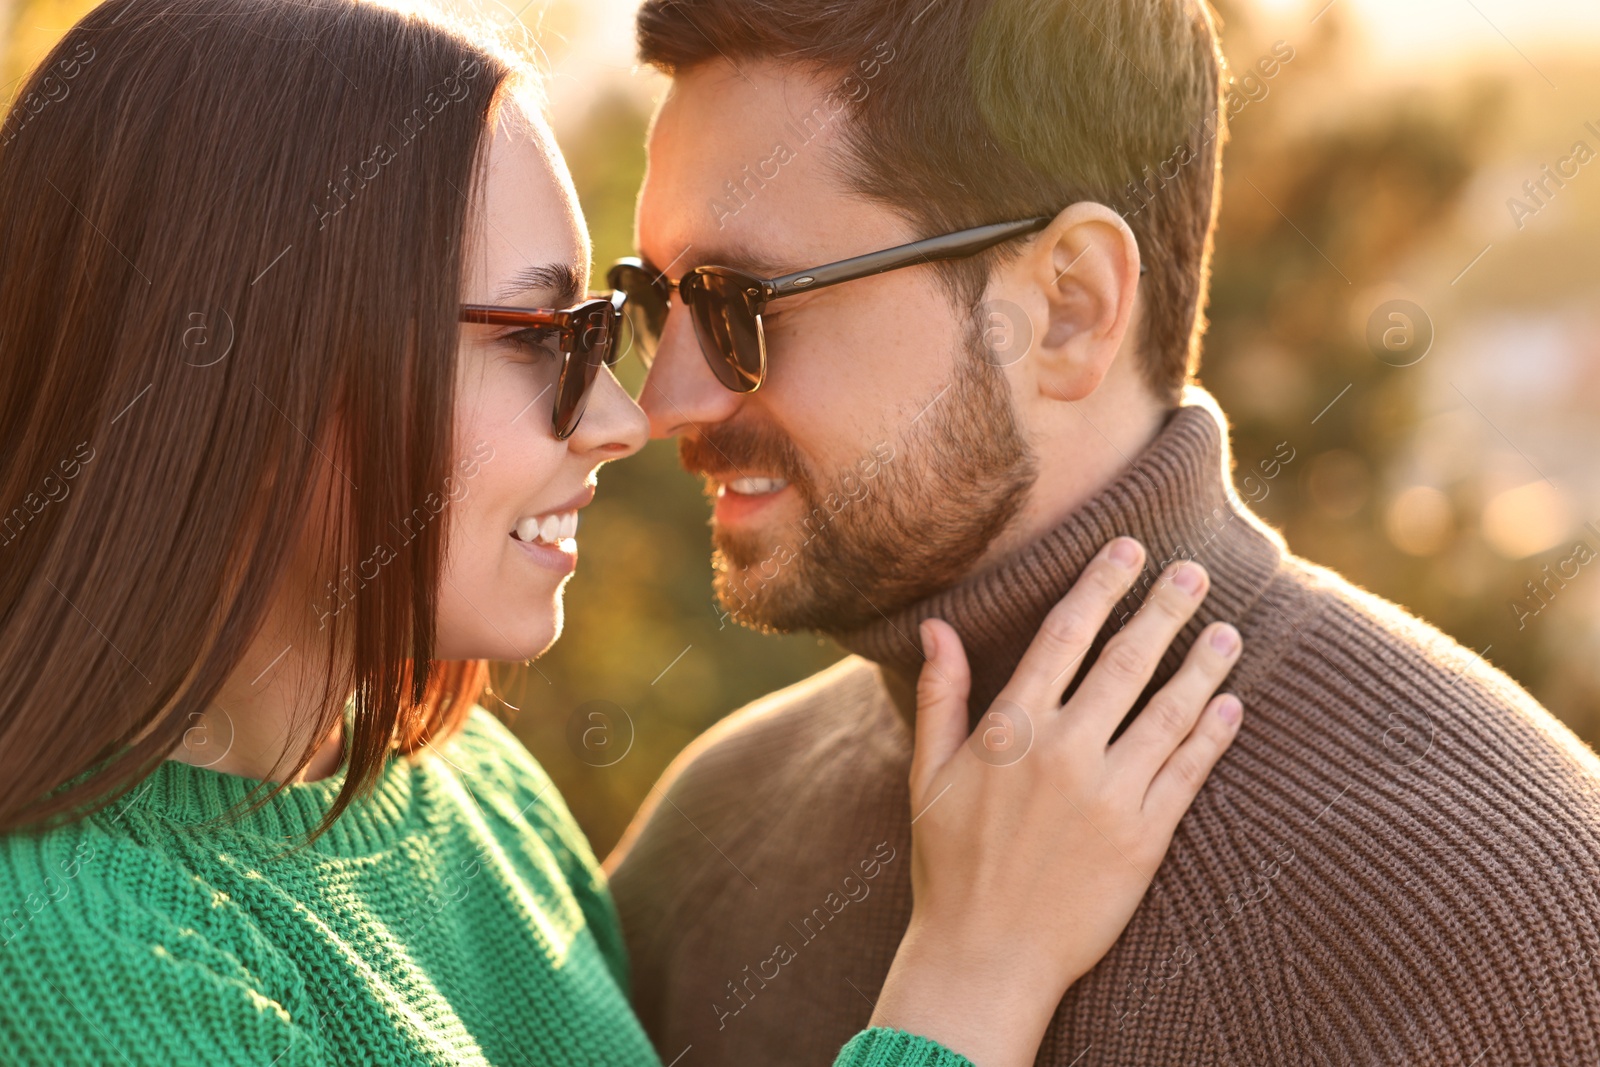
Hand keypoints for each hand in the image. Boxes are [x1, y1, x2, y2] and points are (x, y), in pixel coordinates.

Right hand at [869, 537, 1243, 1065]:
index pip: (1065, 634)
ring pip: (1169, 712)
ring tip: (1227, 631)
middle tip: (1194, 572)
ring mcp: (1109, 795)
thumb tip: (935, 625)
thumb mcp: (927, 773)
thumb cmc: (948, 863)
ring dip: (1203, 666)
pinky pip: (1188, 773)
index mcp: (1011, 729)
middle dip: (1164, 608)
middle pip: (1126, 660)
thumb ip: (940, 694)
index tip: (1129, 548)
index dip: (1100, 585)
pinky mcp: (1144, 839)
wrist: (985, 957)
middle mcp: (1064, 752)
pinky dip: (1214, 735)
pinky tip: (1231, 706)